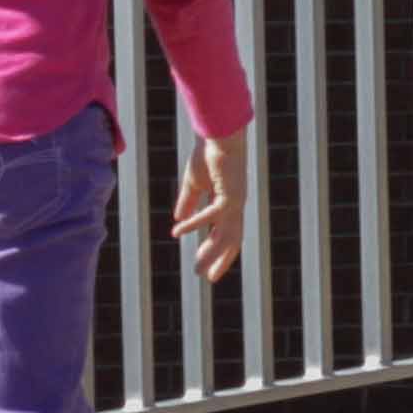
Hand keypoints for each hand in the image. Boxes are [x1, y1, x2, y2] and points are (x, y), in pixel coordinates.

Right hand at [173, 132, 249, 282]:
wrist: (218, 135)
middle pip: (230, 239)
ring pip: (225, 235)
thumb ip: (187, 202)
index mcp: (228, 204)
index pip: (225, 233)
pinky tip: (178, 231)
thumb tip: (177, 220)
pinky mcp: (228, 193)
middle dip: (219, 259)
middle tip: (206, 277)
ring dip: (210, 253)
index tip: (204, 266)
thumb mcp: (193, 184)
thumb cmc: (208, 155)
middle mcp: (235, 205)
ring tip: (198, 269)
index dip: (216, 250)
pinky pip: (210, 214)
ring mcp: (234, 201)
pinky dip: (194, 223)